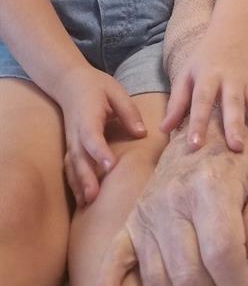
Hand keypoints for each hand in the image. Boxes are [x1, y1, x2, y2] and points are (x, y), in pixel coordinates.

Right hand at [58, 64, 146, 206]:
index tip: (110, 165)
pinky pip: (70, 167)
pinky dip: (74, 183)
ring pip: (72, 165)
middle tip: (94, 196)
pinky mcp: (71, 147)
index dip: (99, 151)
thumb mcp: (115, 91)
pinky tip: (82, 201)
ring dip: (79, 184)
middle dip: (86, 177)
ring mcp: (71, 141)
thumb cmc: (95, 86)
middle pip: (79, 157)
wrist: (68, 82)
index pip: (92, 136)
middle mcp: (76, 132)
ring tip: (88, 203)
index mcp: (88, 116)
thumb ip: (128, 112)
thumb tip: (141, 133)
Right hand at [88, 116, 247, 285]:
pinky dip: (104, 285)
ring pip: (158, 278)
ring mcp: (146, 213)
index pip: (222, 252)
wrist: (202, 127)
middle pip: (189, 274)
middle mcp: (172, 200)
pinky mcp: (131, 222)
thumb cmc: (239, 158)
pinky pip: (113, 256)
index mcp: (209, 185)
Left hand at [161, 35, 247, 155]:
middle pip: (233, 103)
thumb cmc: (205, 59)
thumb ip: (177, 102)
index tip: (194, 145)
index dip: (198, 122)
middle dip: (235, 125)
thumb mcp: (186, 74)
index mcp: (208, 75)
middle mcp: (232, 78)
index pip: (202, 100)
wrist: (235, 34)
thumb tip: (162, 130)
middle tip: (236, 148)